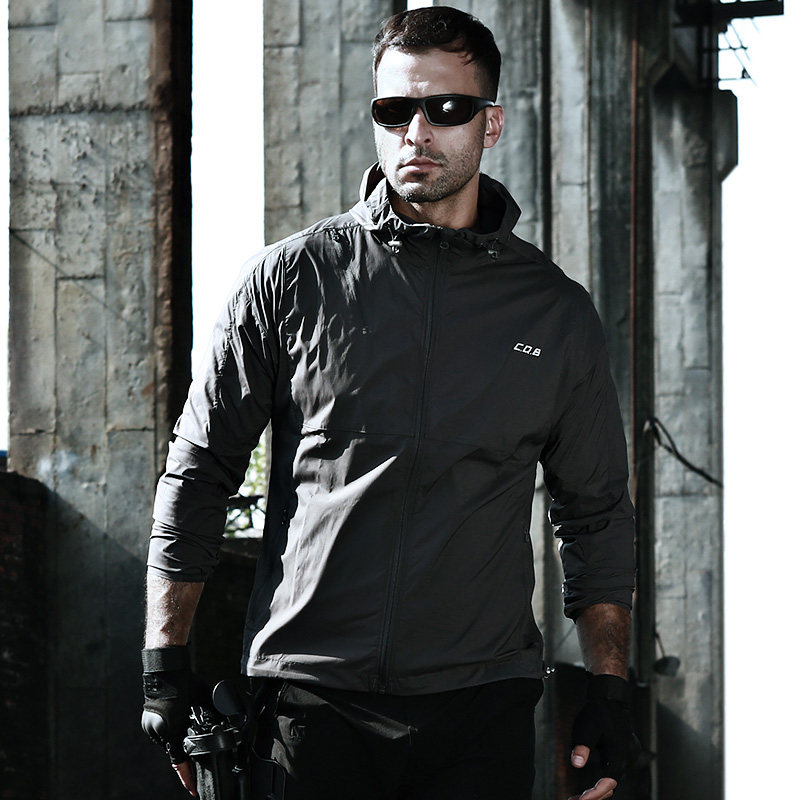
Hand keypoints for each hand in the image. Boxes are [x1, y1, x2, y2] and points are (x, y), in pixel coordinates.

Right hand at [141, 646, 209, 796]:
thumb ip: (211, 716)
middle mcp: (159, 731)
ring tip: (185, 727)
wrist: (166, 670)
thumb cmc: (187, 683)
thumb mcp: (204, 701)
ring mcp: (151, 727)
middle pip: (174, 751)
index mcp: (172, 729)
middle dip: (185, 753)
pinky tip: (176, 722)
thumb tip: (225, 726)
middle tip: (196, 755)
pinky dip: (169, 732)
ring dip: (176, 740)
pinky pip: (160, 734)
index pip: (179, 761)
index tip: (192, 791)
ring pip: (167, 742)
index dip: (187, 778)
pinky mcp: (147, 722)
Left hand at [568, 674, 638, 799]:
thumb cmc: (598, 712)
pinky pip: (615, 774)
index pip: (608, 782)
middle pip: (612, 787)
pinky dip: (603, 782)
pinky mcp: (626, 756)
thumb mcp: (586, 726)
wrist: (612, 699)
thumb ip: (582, 745)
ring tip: (577, 797)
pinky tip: (589, 786)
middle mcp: (627, 758)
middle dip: (594, 796)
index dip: (595, 794)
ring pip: (614, 781)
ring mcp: (629, 757)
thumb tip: (576, 764)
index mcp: (619, 753)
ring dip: (598, 791)